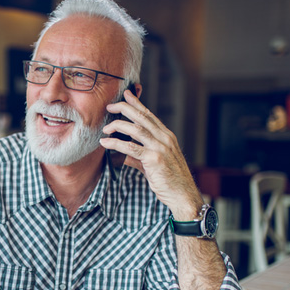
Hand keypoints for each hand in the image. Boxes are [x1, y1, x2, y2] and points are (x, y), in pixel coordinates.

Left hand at [99, 90, 202, 220]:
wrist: (183, 195)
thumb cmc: (170, 180)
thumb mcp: (154, 164)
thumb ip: (139, 157)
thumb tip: (124, 155)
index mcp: (167, 137)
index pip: (150, 115)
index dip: (137, 103)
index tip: (127, 95)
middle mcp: (165, 139)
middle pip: (142, 117)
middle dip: (125, 109)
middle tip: (110, 106)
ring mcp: (161, 148)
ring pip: (136, 129)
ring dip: (118, 126)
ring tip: (106, 128)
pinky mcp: (154, 159)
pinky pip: (131, 148)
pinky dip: (116, 144)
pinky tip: (106, 143)